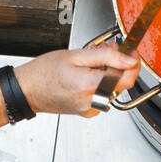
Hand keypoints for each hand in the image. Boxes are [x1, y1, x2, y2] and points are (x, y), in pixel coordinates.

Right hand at [14, 44, 139, 118]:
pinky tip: (89, 74)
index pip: (126, 78)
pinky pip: (102, 96)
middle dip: (119, 65)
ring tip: (94, 61)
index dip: (133, 63)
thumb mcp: (76, 56)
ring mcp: (90, 109)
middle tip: (110, 50)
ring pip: (112, 89)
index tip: (131, 52)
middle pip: (121, 84)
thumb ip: (106, 57)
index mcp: (90, 86)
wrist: (27, 90)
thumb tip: (128, 59)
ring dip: (109, 73)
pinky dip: (101, 83)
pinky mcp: (87, 111)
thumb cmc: (44, 72)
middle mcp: (93, 102)